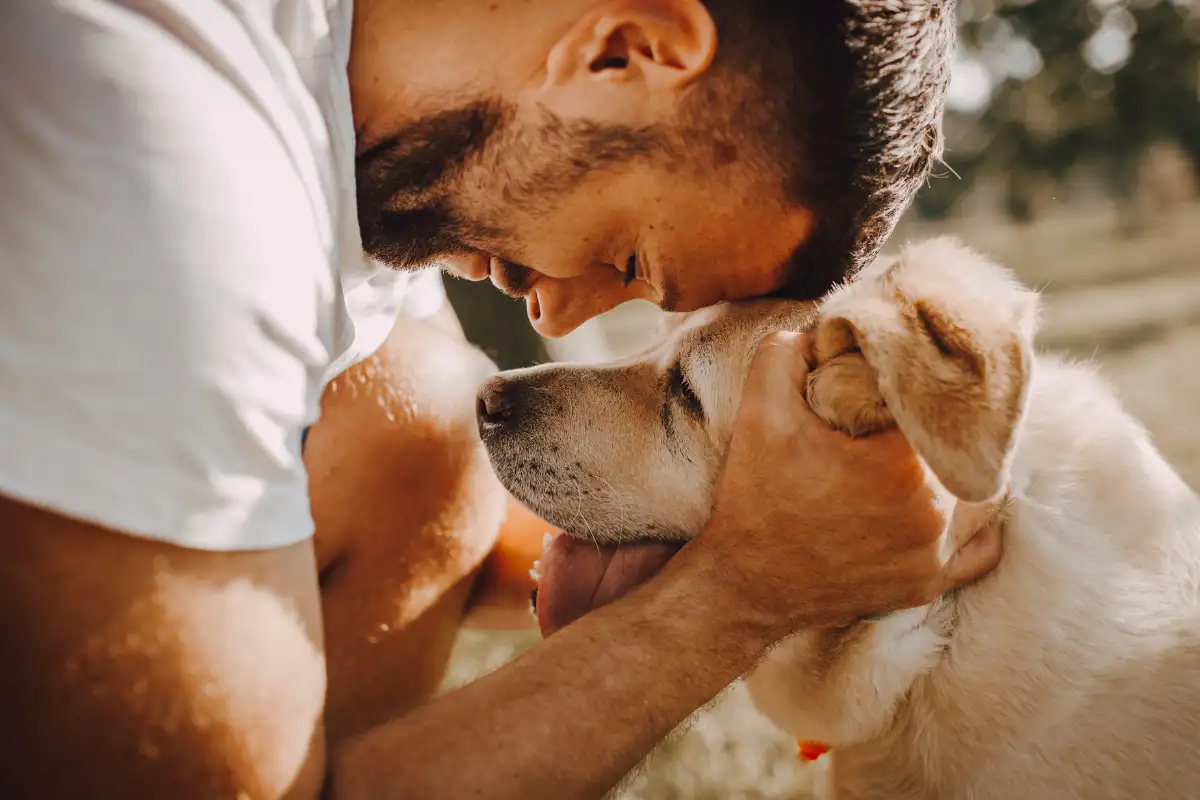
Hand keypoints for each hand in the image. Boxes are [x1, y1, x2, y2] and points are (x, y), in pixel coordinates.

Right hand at [694, 331, 1001, 638]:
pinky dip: (973, 524)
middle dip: (941, 426)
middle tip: (912, 414)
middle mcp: (933, 514)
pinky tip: (949, 501)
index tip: (900, 380)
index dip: (922, 384)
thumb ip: (789, 351)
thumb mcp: (760, 410)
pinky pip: (979, 549)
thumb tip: (826, 329)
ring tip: (932, 450)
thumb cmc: (754, 497)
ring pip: (981, 494)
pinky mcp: (927, 585)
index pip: (940, 404)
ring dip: (961, 469)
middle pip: (964, 447)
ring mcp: (934, 556)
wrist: (742, 584)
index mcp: (902, 465)